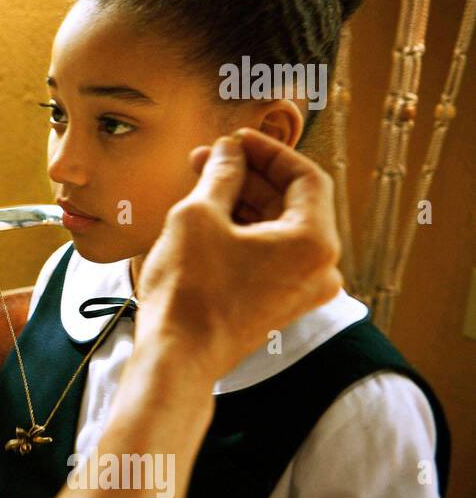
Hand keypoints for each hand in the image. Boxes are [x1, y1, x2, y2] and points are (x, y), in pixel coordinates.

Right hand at [134, 128, 342, 380]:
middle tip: (209, 159)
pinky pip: (270, 255)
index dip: (269, 152)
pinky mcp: (279, 304)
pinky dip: (245, 233)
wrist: (178, 356)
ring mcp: (301, 290)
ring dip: (243, 203)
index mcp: (313, 242)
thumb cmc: (190, 292)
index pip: (305, 177)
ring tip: (201, 186)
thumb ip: (221, 174)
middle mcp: (319, 268)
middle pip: (292, 203)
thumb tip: (228, 152)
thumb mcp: (199, 215)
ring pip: (278, 229)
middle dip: (250, 176)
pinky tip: (210, 219)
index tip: (237, 140)